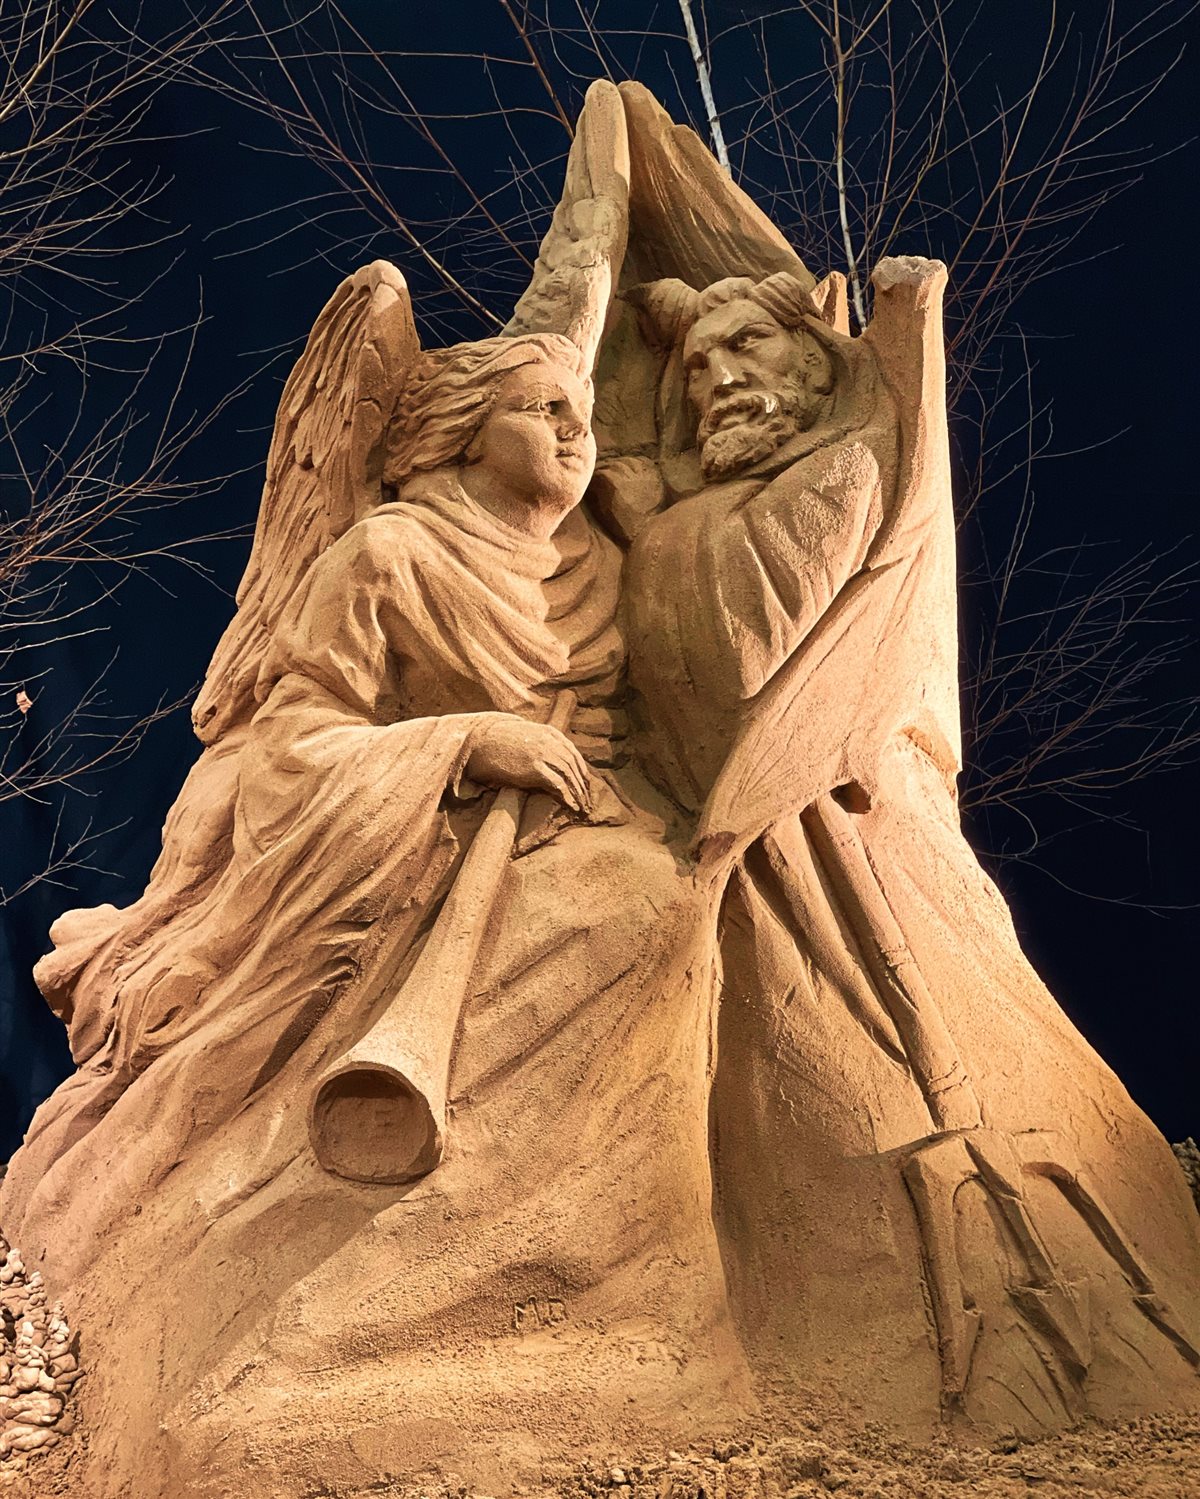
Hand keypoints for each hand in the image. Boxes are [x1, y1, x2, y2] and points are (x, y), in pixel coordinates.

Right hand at [465, 716, 593, 813]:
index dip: (582, 771)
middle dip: (583, 785)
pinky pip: (558, 784)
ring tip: (582, 807)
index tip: (586, 784)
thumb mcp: (527, 734)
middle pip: (574, 766)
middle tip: (587, 800)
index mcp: (550, 733)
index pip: (574, 753)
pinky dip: (567, 796)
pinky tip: (571, 805)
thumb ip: (542, 742)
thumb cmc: (501, 741)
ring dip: (578, 793)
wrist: (482, 741)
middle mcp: (550, 742)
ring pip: (569, 775)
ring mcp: (542, 754)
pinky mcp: (534, 768)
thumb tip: (553, 759)